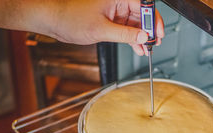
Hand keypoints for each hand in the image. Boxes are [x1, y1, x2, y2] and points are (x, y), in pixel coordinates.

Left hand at [49, 0, 164, 55]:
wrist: (55, 22)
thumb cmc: (71, 18)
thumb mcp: (102, 29)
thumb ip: (125, 35)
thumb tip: (142, 37)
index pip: (143, 5)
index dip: (153, 19)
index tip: (157, 32)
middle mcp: (117, 2)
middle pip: (141, 15)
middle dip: (149, 30)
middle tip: (154, 42)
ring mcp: (114, 12)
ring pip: (134, 24)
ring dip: (141, 37)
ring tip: (147, 48)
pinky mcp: (110, 21)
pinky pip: (126, 30)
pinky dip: (132, 39)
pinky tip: (137, 47)